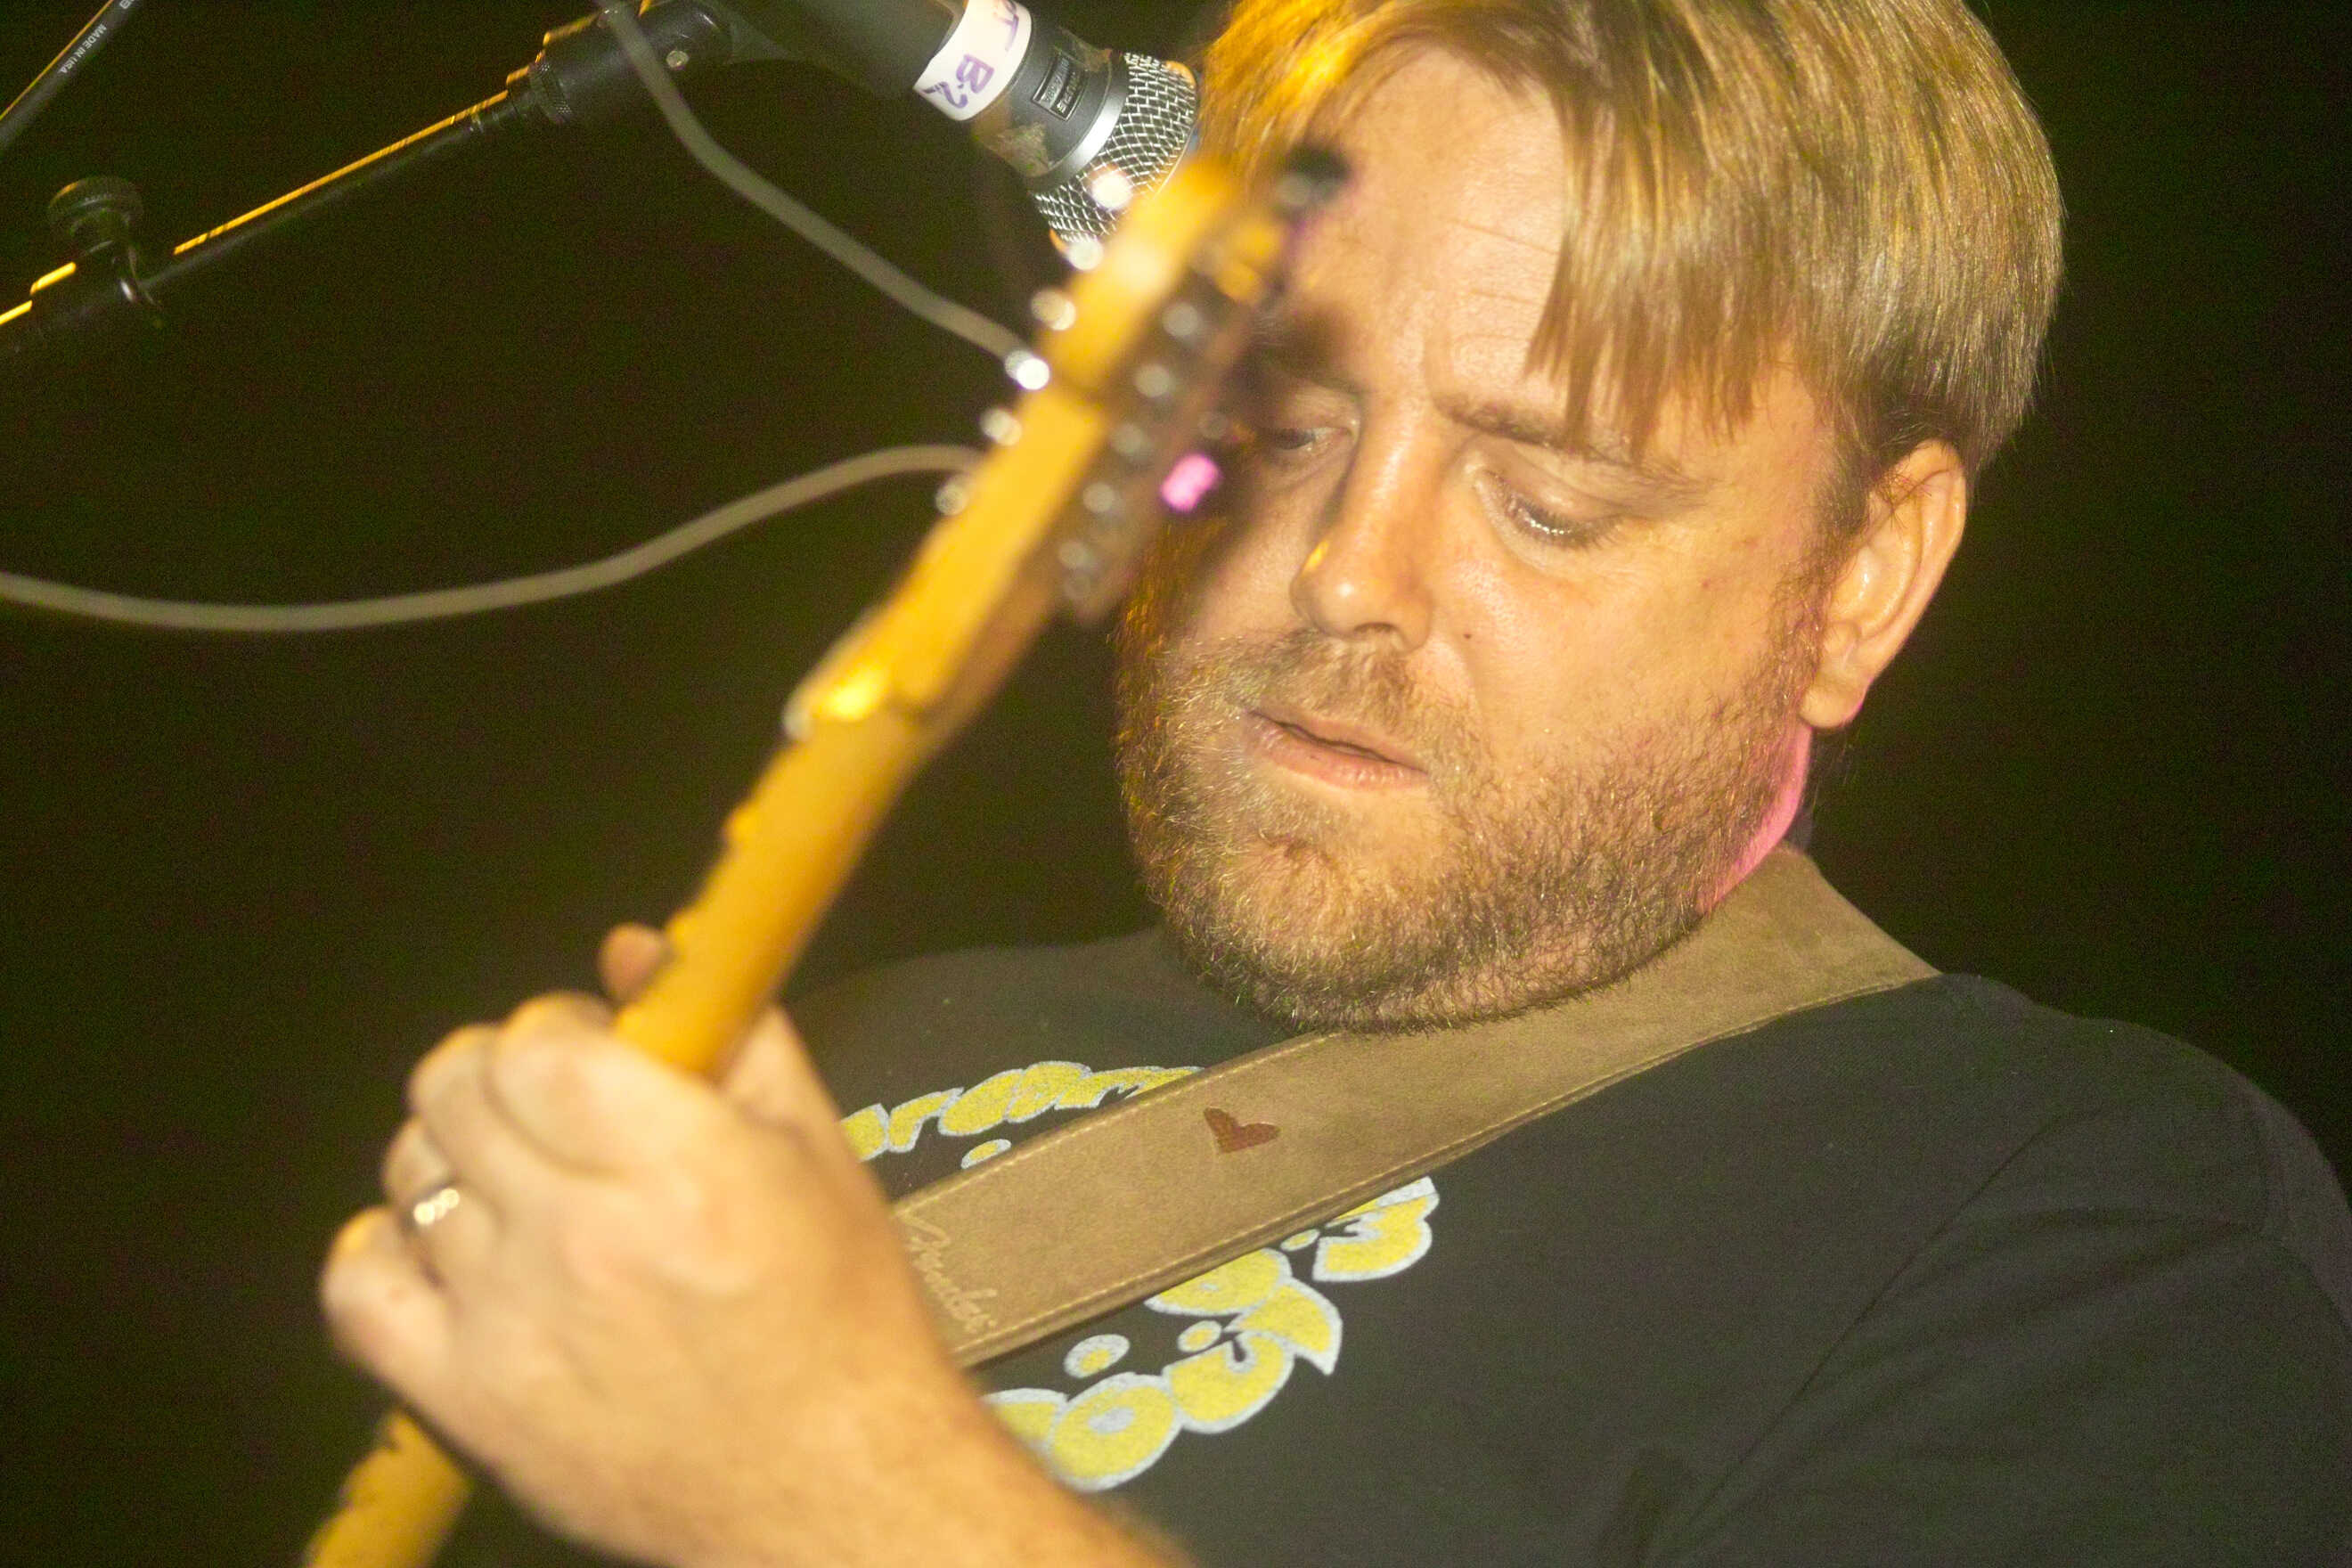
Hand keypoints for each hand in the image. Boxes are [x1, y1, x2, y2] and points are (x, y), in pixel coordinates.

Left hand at [322, 927, 1163, 1567]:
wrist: (832, 1496)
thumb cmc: (842, 1323)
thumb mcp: (821, 1156)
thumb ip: (735, 1037)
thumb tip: (635, 950)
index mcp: (684, 1167)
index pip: (541, 1041)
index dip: (559, 1027)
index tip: (593, 1049)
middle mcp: (584, 1237)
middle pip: (455, 1088)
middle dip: (503, 1072)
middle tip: (552, 1105)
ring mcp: (512, 1323)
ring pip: (410, 1173)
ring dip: (456, 1154)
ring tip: (516, 1183)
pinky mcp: (466, 1403)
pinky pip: (359, 1290)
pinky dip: (386, 1248)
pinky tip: (445, 1246)